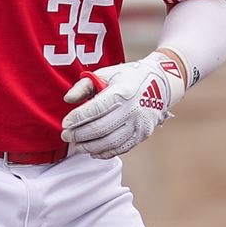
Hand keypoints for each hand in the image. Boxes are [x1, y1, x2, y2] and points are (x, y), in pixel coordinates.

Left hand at [60, 51, 187, 158]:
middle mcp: (132, 109)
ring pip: (110, 142)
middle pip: (100, 128)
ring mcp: (139, 124)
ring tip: (77, 145)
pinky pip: (121, 148)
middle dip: (79, 135)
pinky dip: (104, 152)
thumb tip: (68, 99)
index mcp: (122, 92)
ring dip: (89, 146)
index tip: (65, 123)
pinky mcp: (142, 134)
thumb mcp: (106, 74)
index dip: (77, 119)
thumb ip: (84, 86)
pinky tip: (92, 150)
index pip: (95, 109)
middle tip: (66, 136)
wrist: (160, 84)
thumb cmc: (128, 78)